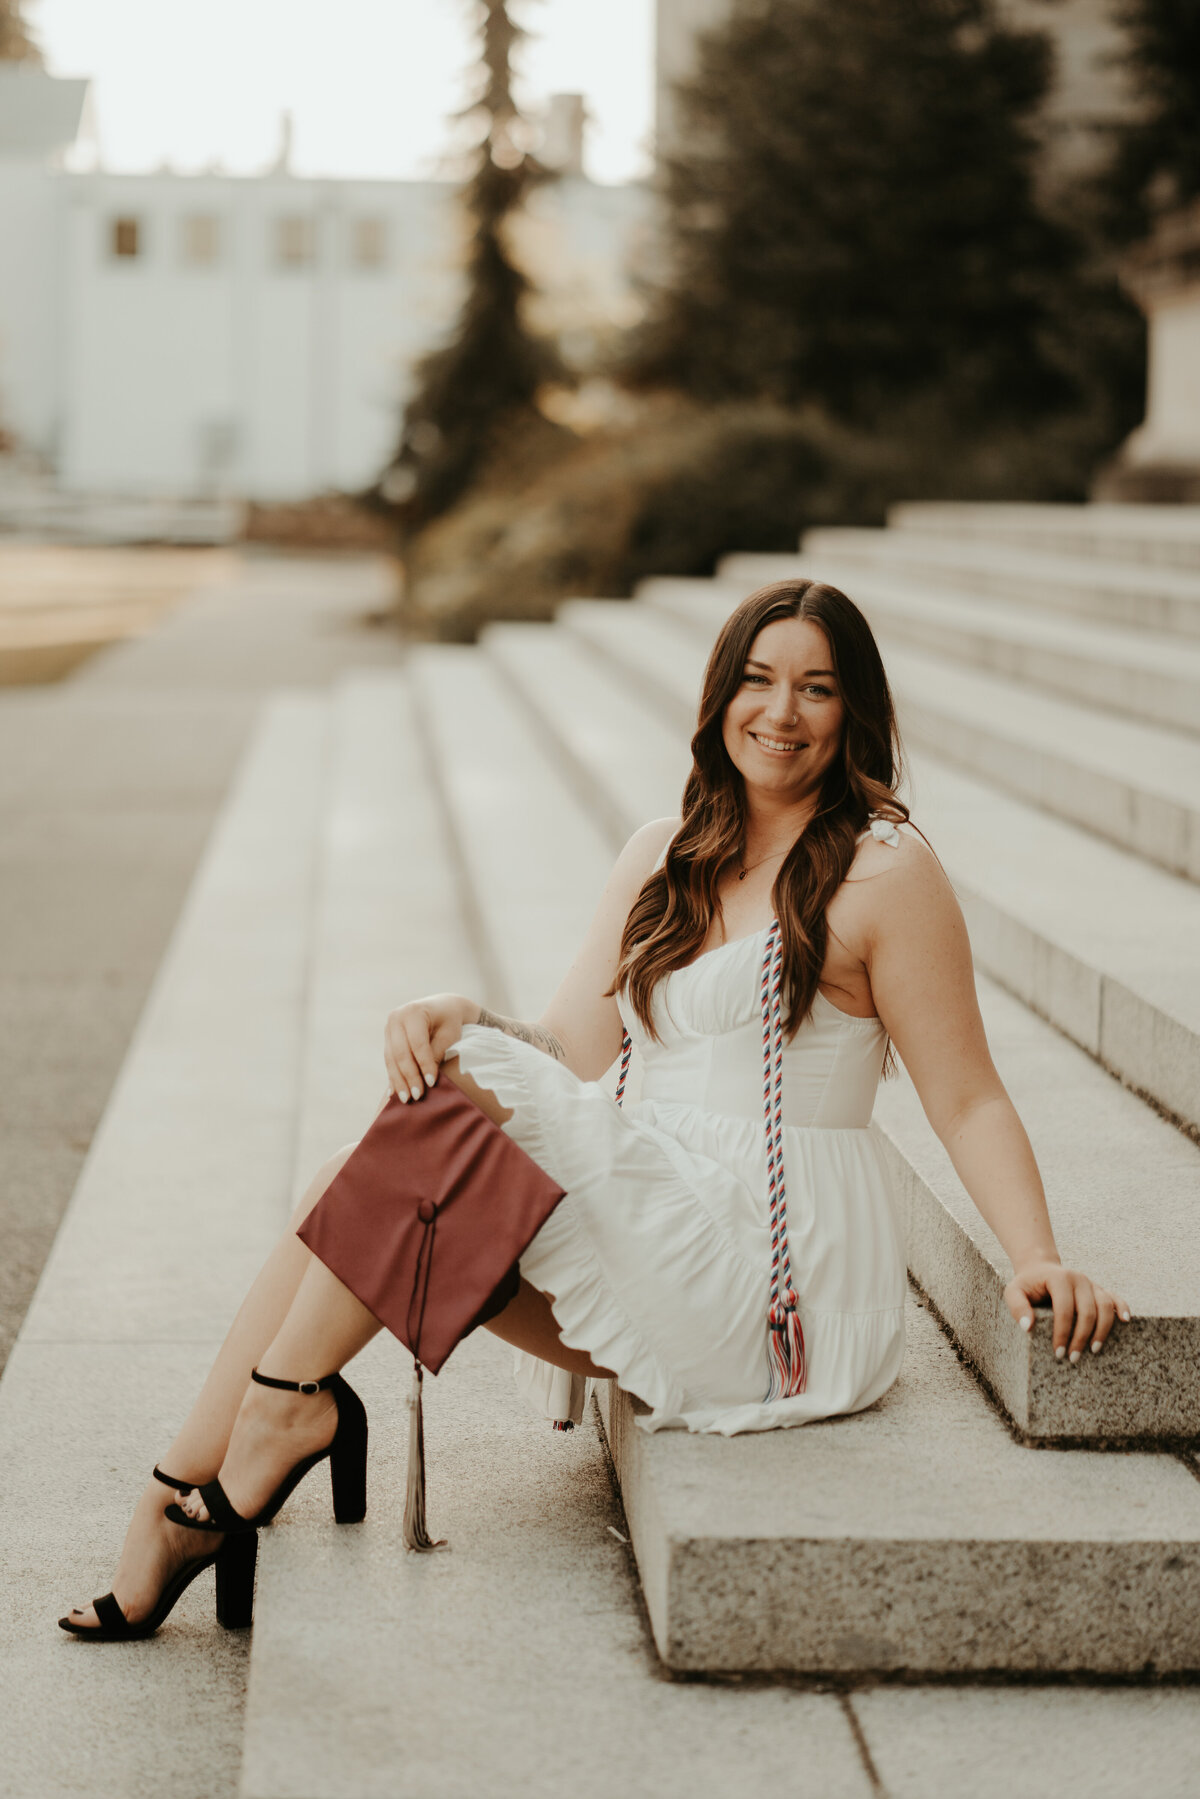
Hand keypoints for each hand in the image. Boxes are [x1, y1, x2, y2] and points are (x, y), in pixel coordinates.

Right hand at [384, 993, 476, 1103]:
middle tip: (417, 1096)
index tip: (432, 1083)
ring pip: (391, 1059)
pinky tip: (395, 1092)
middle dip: (409, 1076)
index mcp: (413, 1012)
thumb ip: (437, 1053)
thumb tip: (427, 1080)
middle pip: (400, 1053)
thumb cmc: (450, 1021)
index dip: (424, 1065)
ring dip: (398, 1081)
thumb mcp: (449, 1035)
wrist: (443, 1007)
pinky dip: (394, 1076)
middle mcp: (396, 1018)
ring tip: (406, 1099)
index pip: (418, 1044)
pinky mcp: (387, 1038)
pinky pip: (389, 1060)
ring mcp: (389, 1028)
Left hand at [1004, 1260, 1130, 1362]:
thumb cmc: (1027, 1285)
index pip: (1064, 1309)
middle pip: (1087, 1311)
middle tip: (1073, 1357)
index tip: (1058, 1352)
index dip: (1062, 1332)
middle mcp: (1079, 1278)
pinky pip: (1115, 1298)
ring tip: (1094, 1350)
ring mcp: (1091, 1283)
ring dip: (1102, 1330)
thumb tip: (1028, 1327)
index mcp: (1059, 1278)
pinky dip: (1122, 1308)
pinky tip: (1125, 1321)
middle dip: (1081, 1337)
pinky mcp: (1099, 1289)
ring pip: (1105, 1307)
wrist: (1040, 1269)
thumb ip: (1017, 1307)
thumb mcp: (1014, 1292)